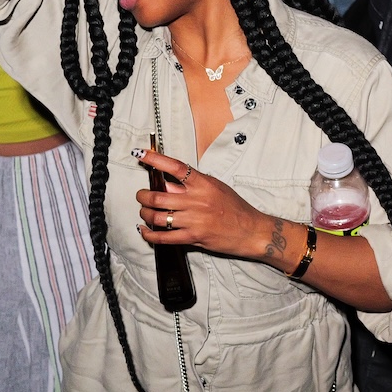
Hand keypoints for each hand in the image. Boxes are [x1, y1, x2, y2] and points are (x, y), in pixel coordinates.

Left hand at [135, 147, 271, 258]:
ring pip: (157, 216)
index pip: (176, 167)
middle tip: (141, 195)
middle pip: (158, 196)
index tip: (141, 154)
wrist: (250, 230)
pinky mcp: (193, 237)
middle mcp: (197, 201)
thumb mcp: (217, 188)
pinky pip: (163, 237)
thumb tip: (168, 183)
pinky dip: (149, 234)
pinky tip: (144, 230)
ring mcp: (194, 220)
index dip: (156, 159)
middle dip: (143, 196)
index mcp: (204, 184)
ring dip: (145, 214)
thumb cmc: (235, 208)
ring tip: (144, 212)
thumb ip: (193, 185)